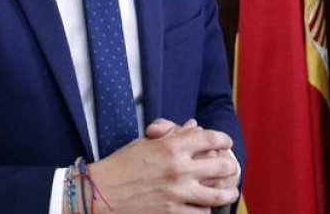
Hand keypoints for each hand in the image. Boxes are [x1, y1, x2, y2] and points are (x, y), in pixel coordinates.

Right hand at [88, 119, 237, 212]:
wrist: (100, 194)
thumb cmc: (120, 165)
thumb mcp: (145, 143)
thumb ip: (172, 134)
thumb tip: (193, 125)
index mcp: (171, 147)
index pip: (209, 138)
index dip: (222, 139)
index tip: (224, 142)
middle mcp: (178, 169)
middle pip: (221, 166)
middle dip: (229, 167)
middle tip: (229, 169)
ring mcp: (178, 193)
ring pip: (219, 195)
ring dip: (227, 193)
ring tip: (229, 192)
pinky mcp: (173, 213)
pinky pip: (202, 213)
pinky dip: (205, 209)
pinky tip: (203, 206)